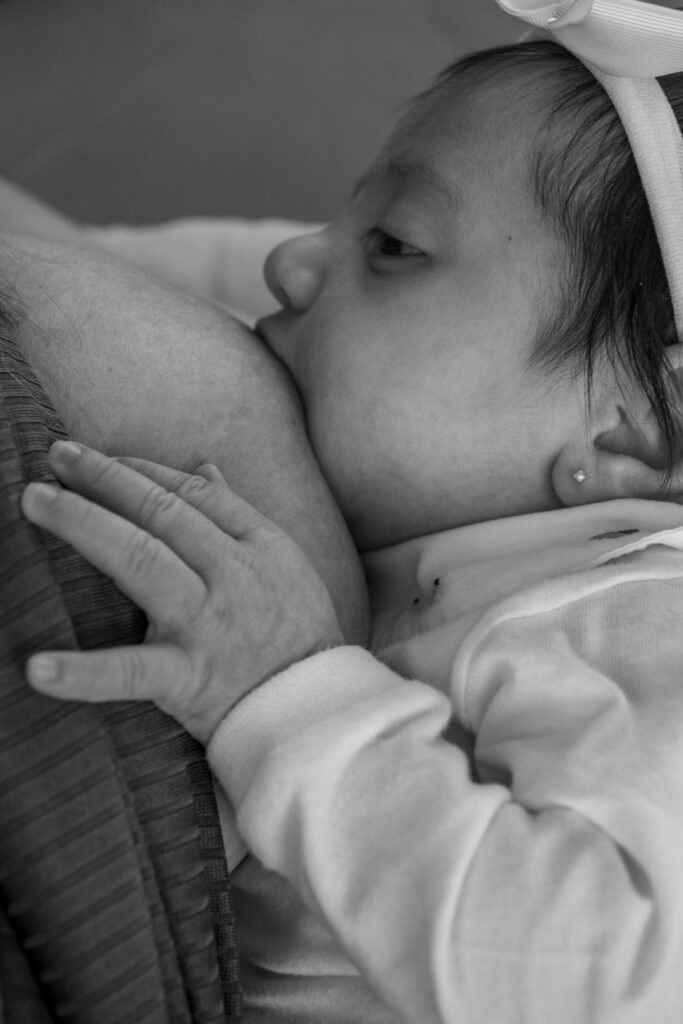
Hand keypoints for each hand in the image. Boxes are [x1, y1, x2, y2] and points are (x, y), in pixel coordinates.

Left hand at [21, 441, 343, 742]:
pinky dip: (83, 672)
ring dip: (84, 524)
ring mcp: (206, 625)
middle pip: (160, 513)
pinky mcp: (186, 679)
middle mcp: (231, 576)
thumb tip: (204, 468)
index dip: (141, 471)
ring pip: (140, 560)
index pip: (192, 495)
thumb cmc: (296, 630)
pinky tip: (37, 667)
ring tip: (37, 500)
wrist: (316, 709)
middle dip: (105, 479)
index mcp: (257, 546)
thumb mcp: (284, 562)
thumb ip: (237, 515)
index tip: (98, 458)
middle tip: (57, 455)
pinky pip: (131, 672)